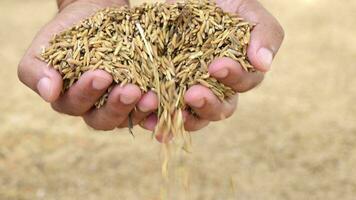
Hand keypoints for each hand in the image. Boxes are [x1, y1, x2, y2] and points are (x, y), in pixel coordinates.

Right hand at [18, 0, 158, 130]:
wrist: (96, 14)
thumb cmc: (68, 31)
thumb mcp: (46, 46)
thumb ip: (37, 70)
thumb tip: (49, 93)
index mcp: (69, 99)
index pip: (76, 105)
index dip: (87, 93)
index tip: (101, 75)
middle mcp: (94, 108)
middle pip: (103, 119)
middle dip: (117, 106)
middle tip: (130, 90)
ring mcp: (119, 104)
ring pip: (128, 118)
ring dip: (141, 110)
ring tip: (152, 96)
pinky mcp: (139, 97)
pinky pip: (149, 111)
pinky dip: (157, 112)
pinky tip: (166, 106)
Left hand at [140, 0, 284, 138]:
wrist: (191, 1)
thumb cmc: (223, 5)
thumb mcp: (246, 10)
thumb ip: (263, 33)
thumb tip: (264, 64)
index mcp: (240, 71)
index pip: (244, 83)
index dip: (233, 77)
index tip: (216, 65)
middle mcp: (218, 88)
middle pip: (220, 109)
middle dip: (207, 105)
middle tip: (192, 95)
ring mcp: (192, 91)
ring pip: (193, 117)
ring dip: (182, 119)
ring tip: (168, 113)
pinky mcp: (169, 91)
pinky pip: (166, 111)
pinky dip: (158, 119)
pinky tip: (147, 121)